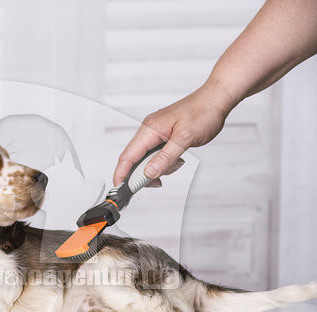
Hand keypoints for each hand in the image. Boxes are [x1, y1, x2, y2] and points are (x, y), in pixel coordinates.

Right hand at [113, 79, 234, 185]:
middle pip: (134, 159)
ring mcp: (155, 132)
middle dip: (142, 174)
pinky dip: (164, 161)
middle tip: (157, 183)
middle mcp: (149, 130)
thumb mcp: (185, 139)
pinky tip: (177, 159)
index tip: (120, 189)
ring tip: (176, 163)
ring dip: (158, 167)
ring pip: (146, 158)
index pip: (128, 156)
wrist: (216, 99)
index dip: (121, 174)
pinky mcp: (162, 135)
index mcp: (150, 129)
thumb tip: (148, 173)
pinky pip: (155, 153)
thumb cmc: (203, 112)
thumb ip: (165, 158)